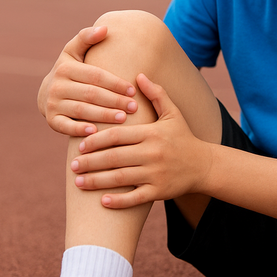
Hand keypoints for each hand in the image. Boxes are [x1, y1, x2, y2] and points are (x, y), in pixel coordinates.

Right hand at [38, 26, 138, 136]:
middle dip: (114, 101)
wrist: (46, 93)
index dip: (114, 83)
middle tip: (134, 107)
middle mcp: (57, 85)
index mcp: (65, 67)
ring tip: (123, 119)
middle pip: (90, 94)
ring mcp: (53, 103)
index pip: (95, 76)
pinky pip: (66, 126)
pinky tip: (95, 131)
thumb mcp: (73, 51)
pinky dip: (80, 129)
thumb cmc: (70, 70)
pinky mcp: (51, 120)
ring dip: (104, 115)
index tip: (133, 89)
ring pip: (82, 111)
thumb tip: (105, 28)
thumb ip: (87, 38)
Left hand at [70, 73, 212, 208]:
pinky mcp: (159, 192)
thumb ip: (156, 93)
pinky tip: (102, 201)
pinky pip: (135, 198)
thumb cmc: (183, 137)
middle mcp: (152, 153)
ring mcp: (155, 174)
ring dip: (96, 181)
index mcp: (151, 133)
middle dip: (90, 162)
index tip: (80, 144)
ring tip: (78, 182)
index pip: (117, 135)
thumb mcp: (173, 113)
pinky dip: (118, 201)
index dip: (97, 140)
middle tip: (73, 165)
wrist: (204, 165)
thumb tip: (139, 75)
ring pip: (120, 178)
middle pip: (114, 157)